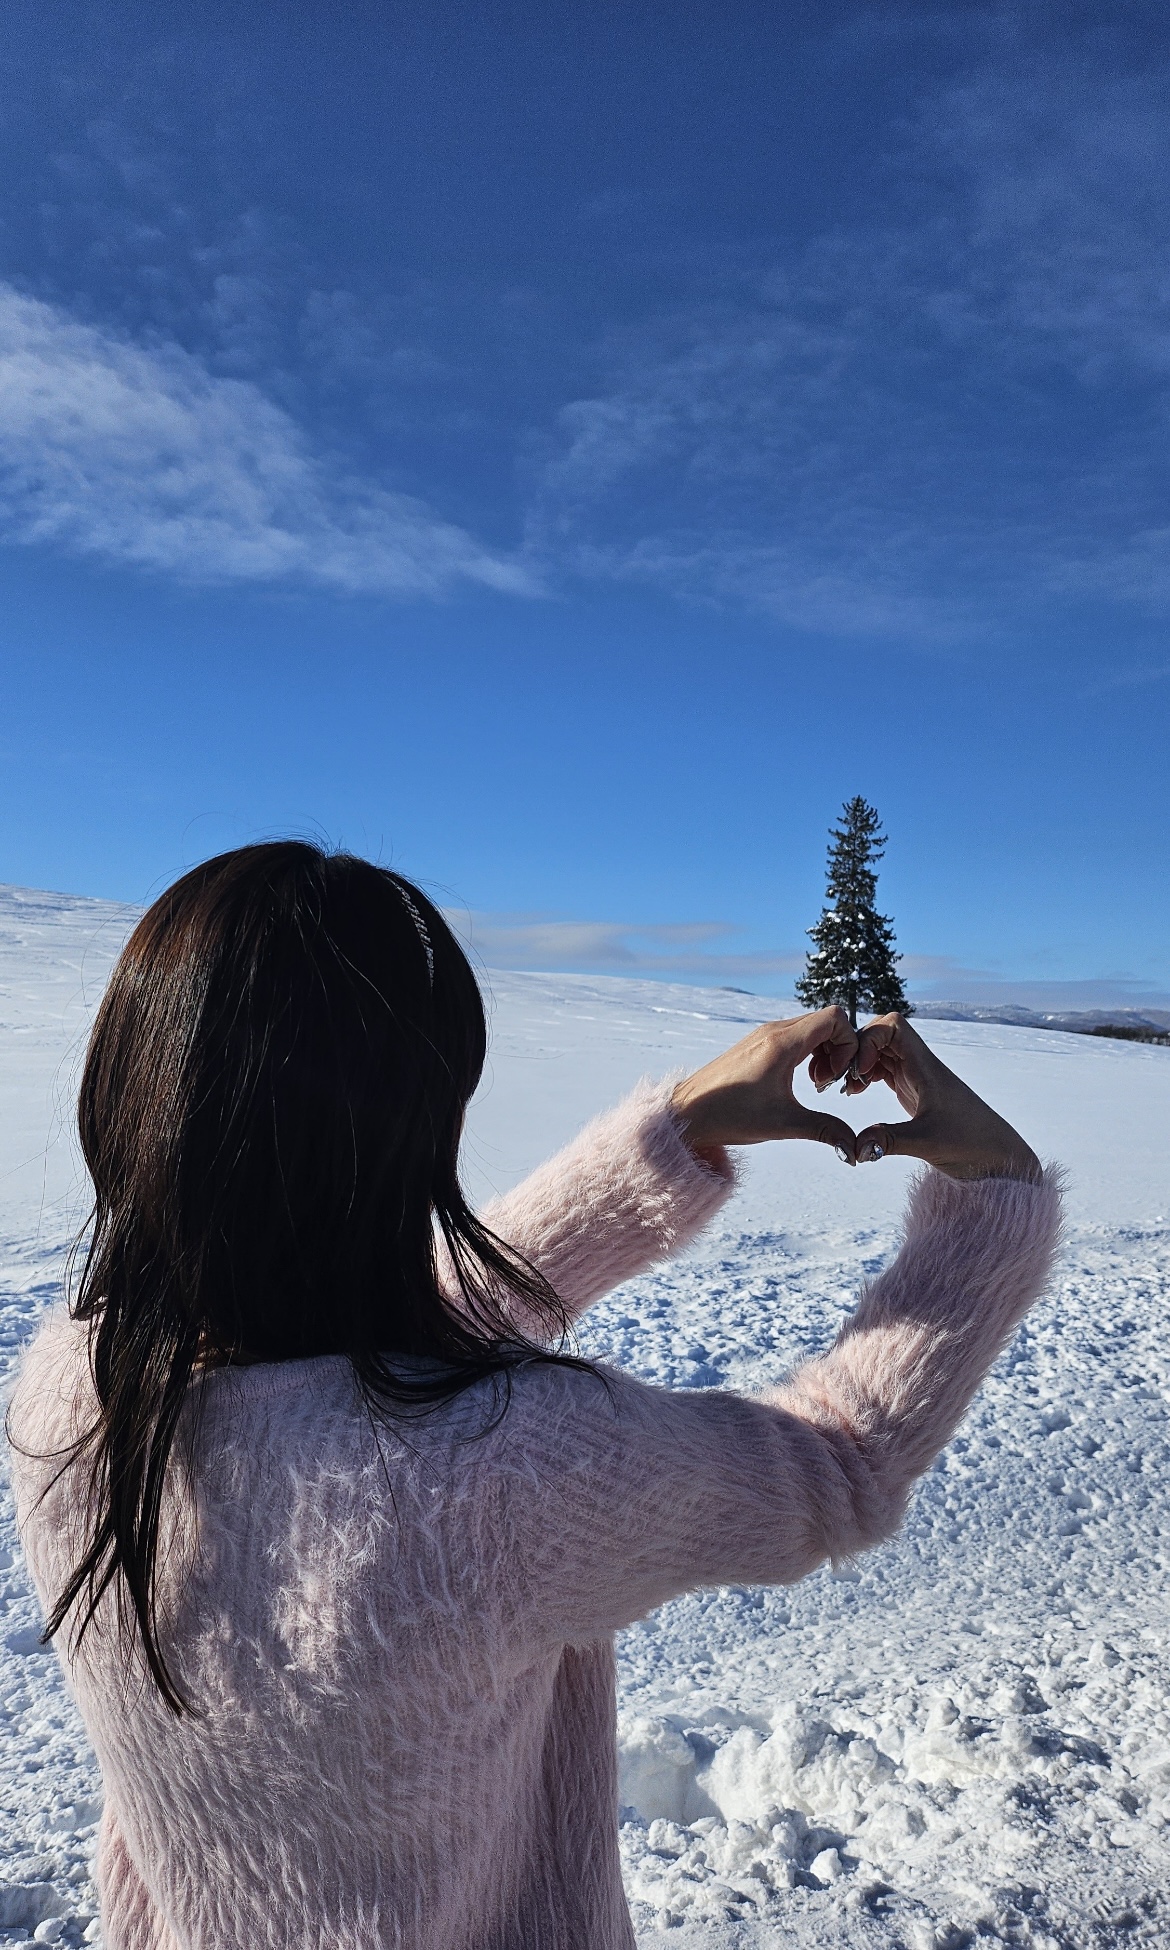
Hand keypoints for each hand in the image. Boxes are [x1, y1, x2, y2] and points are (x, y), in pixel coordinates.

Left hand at [671, 1008, 861, 1160]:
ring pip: (811, 1027)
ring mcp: (764, 1035)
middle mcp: (774, 1031)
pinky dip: (807, 1053)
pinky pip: (795, 1035)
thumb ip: (825, 1130)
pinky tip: (798, 1081)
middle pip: (826, 1021)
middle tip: (829, 1083)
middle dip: (839, 1050)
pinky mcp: (757, 1044)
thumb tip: (855, 1149)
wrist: (688, 1113)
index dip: (849, 1044)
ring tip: (815, 1084)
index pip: (835, 1018)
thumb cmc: (730, 1115)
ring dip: (823, 1052)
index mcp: (783, 1042)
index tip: (840, 1076)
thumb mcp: (783, 1124)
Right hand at [844, 1013, 1041, 1181]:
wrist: (996, 1154)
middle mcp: (919, 1065)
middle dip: (857, 1049)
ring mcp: (915, 1076)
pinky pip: (882, 1069)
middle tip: (846, 1079)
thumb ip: (889, 1141)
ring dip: (859, 1063)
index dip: (869, 1038)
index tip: (860, 1070)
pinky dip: (866, 1075)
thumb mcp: (927, 1142)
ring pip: (879, 1051)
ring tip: (849, 1089)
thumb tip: (855, 1147)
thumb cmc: (971, 1142)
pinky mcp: (912, 1090)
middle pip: (881, 1033)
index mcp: (925, 1066)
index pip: (893, 1025)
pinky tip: (858, 1093)